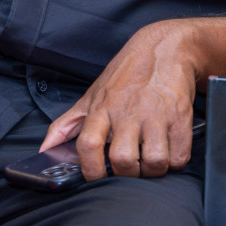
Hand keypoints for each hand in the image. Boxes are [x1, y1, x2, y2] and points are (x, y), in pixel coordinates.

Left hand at [41, 19, 199, 179]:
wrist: (166, 47)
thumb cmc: (126, 75)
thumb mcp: (92, 94)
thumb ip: (66, 124)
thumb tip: (44, 150)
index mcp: (103, 107)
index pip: (88, 146)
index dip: (90, 170)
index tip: (96, 178)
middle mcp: (129, 110)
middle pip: (123, 160)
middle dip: (126, 175)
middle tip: (129, 170)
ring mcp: (157, 113)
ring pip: (154, 162)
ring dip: (152, 170)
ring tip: (150, 162)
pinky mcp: (181, 115)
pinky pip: (180, 155)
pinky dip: (175, 162)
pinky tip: (169, 152)